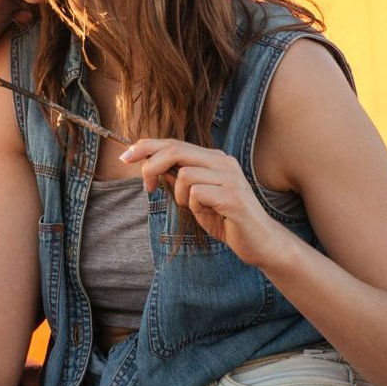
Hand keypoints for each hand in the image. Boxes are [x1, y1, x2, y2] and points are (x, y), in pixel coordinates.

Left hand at [119, 138, 291, 266]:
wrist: (260, 242)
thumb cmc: (227, 220)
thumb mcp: (197, 198)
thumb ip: (180, 180)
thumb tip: (153, 166)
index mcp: (214, 159)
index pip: (175, 143)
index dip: (147, 146)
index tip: (126, 156)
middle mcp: (223, 162)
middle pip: (176, 150)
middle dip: (151, 165)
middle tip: (146, 187)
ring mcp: (230, 177)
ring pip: (185, 175)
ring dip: (180, 196)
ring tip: (195, 209)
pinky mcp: (233, 197)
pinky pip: (197, 194)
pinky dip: (195, 206)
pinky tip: (209, 214)